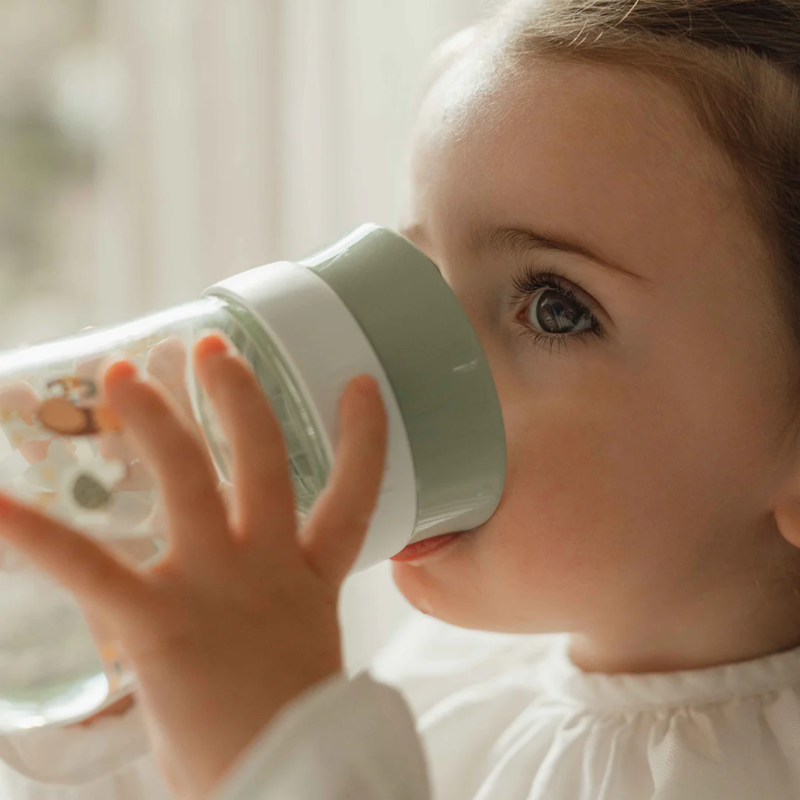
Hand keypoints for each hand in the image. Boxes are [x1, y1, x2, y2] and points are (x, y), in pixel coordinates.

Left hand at [0, 332, 388, 798]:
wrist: (292, 790)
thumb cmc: (292, 739)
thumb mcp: (296, 661)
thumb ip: (268, 623)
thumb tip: (236, 632)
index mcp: (308, 578)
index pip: (353, 493)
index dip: (363, 435)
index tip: (362, 382)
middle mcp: (267, 565)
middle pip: (261, 458)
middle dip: (238, 396)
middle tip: (211, 347)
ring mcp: (216, 585)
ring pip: (189, 479)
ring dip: (156, 421)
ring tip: (123, 374)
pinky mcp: (158, 622)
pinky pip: (89, 567)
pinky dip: (35, 534)